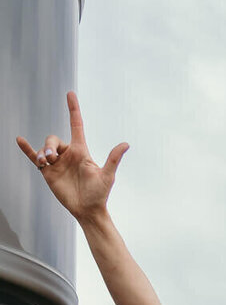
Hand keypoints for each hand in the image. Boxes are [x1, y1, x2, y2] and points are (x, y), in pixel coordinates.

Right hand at [16, 91, 128, 223]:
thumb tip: (126, 144)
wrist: (87, 210)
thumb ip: (113, 159)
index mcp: (81, 150)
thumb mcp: (107, 176)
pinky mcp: (48, 172)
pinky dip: (27, 149)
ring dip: (41, 152)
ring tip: (44, 162)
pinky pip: (34, 157)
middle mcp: (68, 154)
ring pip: (44, 148)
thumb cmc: (99, 194)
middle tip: (51, 159)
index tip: (70, 94)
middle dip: (49, 145)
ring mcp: (57, 163)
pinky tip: (19, 140)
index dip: (73, 109)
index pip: (76, 124)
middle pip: (53, 139)